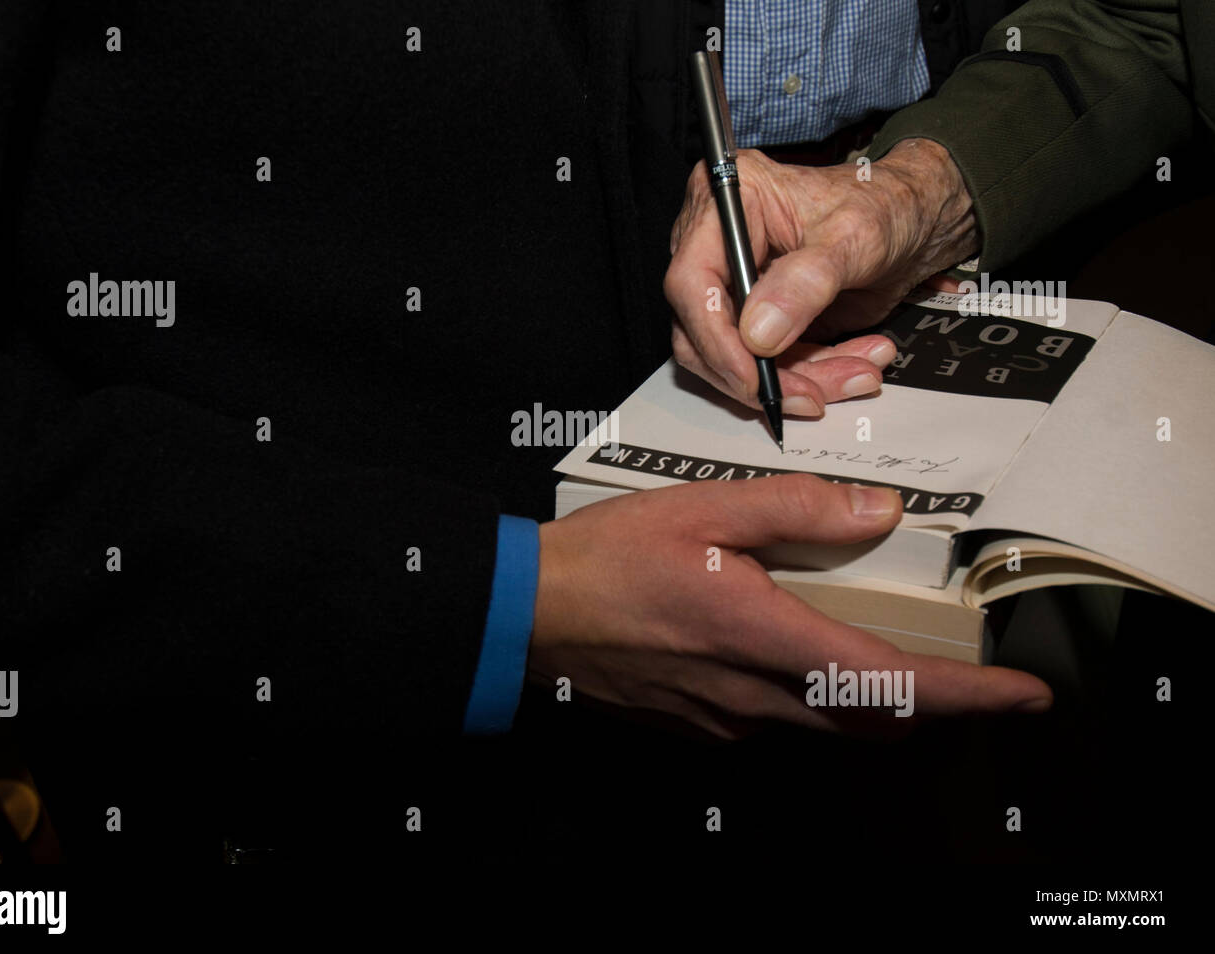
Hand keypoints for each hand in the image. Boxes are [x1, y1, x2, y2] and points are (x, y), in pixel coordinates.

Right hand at [530, 475, 1049, 739]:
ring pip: (826, 722)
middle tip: (971, 675)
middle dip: (934, 704)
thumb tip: (877, 512)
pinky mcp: (700, 726)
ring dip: (871, 696)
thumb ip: (797, 509)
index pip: (892, 685)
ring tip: (884, 649)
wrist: (529, 616)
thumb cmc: (608, 560)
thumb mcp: (704, 508)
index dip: (970, 696)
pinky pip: (778, 719)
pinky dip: (812, 694)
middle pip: (873, 720)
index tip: (1026, 694)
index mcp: (764, 638)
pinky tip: (790, 649)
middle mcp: (754, 698)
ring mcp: (726, 721)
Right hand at [663, 139, 977, 411]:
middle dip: (759, 373)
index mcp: (730, 201)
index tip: (753, 374)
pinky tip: (852, 367)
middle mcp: (721, 243)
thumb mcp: (855, 236)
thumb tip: (759, 332)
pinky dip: (809, 376)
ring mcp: (737, 284)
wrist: (916, 221)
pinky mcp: (758, 317)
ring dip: (794, 380)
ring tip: (854, 375)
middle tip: (810, 394)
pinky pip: (765, 364)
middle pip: (703, 330)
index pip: (692, 281)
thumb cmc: (887, 205)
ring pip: (735, 357)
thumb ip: (808, 281)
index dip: (716, 337)